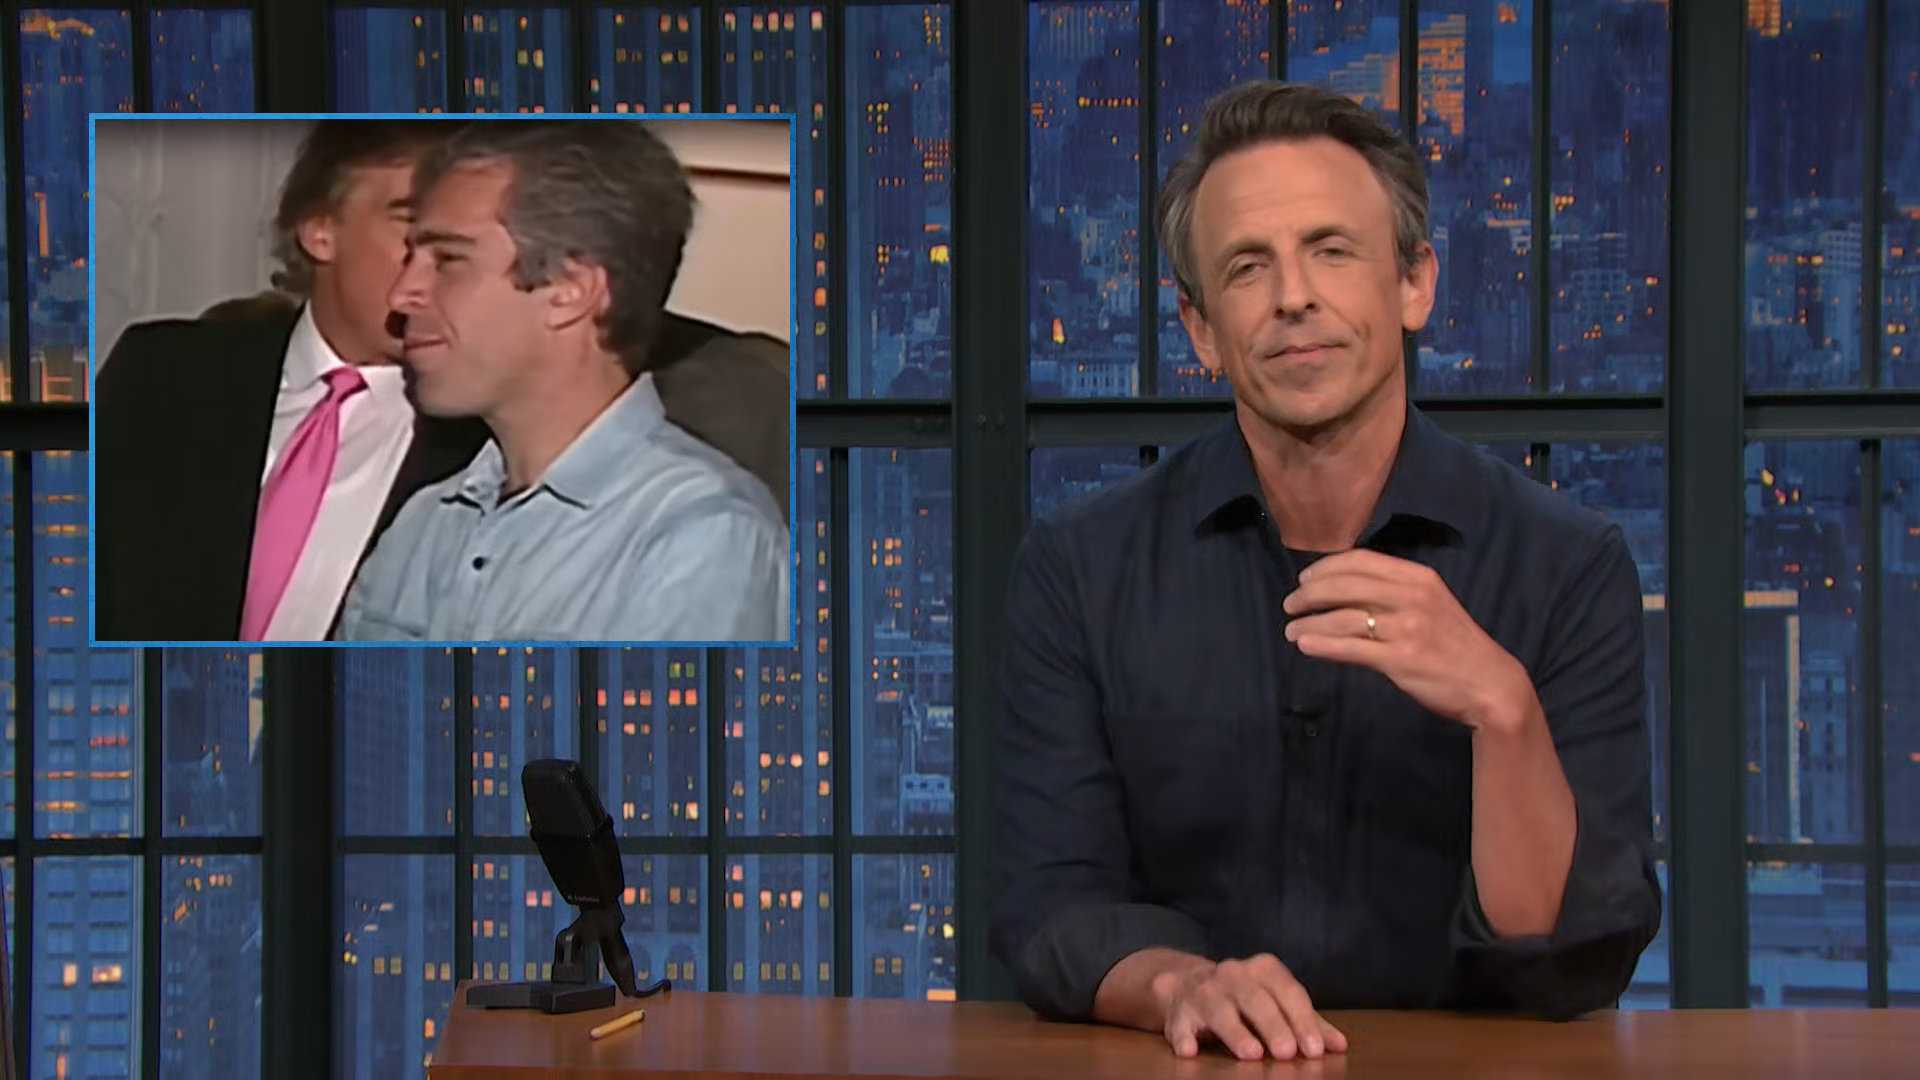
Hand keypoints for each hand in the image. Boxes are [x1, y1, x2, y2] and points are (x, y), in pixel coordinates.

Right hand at [1152, 954, 1347, 1060]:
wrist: (1187, 983)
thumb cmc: (1244, 997)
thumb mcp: (1277, 1001)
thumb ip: (1308, 1022)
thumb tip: (1339, 1046)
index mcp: (1263, 969)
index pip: (1288, 992)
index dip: (1302, 1021)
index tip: (1314, 1050)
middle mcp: (1232, 974)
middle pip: (1255, 999)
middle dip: (1273, 1026)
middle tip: (1287, 1053)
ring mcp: (1204, 991)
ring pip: (1220, 1009)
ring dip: (1235, 1033)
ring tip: (1251, 1054)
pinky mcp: (1179, 1011)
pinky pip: (1179, 1023)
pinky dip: (1183, 1036)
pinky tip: (1189, 1050)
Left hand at [1281, 549, 1532, 731]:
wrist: (1489, 683)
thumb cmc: (1454, 644)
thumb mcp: (1431, 603)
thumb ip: (1394, 591)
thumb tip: (1342, 587)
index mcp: (1418, 577)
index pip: (1360, 560)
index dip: (1325, 567)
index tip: (1304, 579)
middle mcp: (1412, 596)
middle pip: (1344, 585)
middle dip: (1309, 594)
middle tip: (1290, 605)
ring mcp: (1407, 628)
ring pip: (1341, 618)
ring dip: (1308, 623)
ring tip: (1290, 630)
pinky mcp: (1400, 659)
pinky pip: (1349, 647)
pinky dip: (1321, 645)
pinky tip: (1305, 645)